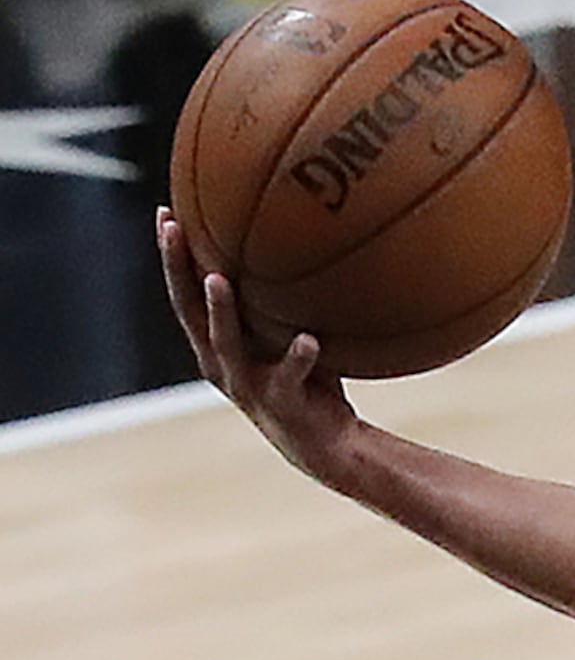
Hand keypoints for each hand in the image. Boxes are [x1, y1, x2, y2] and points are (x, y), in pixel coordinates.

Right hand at [160, 211, 364, 487]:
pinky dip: (298, 357)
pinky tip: (308, 338)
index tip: (165, 214)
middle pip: (189, 310)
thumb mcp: (288, 335)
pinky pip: (290, 375)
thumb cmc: (306, 380)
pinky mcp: (282, 402)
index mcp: (216, 345)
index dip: (173, 257)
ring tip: (218, 279)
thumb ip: (284, 302)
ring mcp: (248, 384)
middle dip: (177, 268)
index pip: (186, 294)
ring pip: (226, 344)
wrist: (324, 445)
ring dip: (221, 310)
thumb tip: (306, 245)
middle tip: (172, 228)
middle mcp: (221, 362)